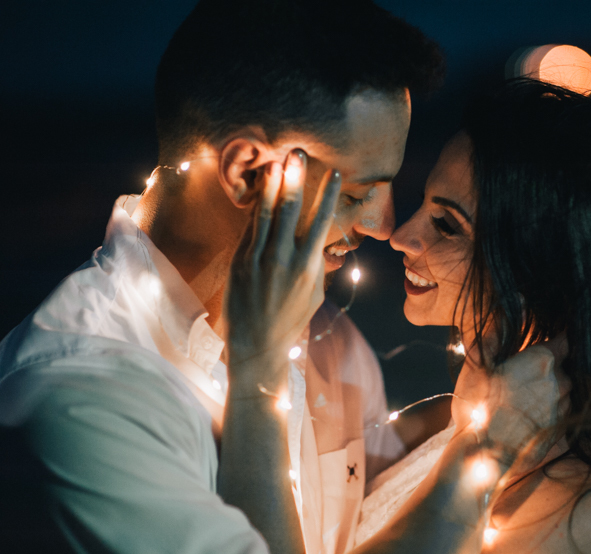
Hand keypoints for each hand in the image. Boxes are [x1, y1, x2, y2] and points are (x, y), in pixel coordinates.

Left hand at [224, 150, 339, 390]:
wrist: (258, 345)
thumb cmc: (291, 320)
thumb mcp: (315, 294)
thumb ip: (316, 265)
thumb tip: (321, 243)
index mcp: (309, 266)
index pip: (321, 221)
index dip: (326, 194)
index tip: (333, 172)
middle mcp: (285, 259)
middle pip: (291, 209)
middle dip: (295, 178)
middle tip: (298, 153)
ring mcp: (260, 258)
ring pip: (267, 213)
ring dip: (273, 185)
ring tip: (278, 162)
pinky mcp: (240, 261)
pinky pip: (250, 227)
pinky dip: (256, 206)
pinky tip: (260, 189)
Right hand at [452, 335, 569, 471]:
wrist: (481, 457)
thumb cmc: (476, 408)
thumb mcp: (477, 365)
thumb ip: (495, 334)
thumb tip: (510, 311)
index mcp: (542, 360)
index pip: (564, 340)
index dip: (555, 339)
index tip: (545, 342)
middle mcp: (559, 383)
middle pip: (563, 367)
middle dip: (547, 368)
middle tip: (522, 374)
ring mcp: (562, 409)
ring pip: (563, 391)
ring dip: (548, 390)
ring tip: (522, 398)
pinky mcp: (560, 432)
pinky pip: (559, 413)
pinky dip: (547, 411)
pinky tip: (526, 416)